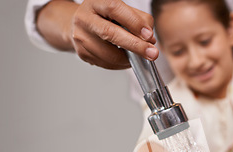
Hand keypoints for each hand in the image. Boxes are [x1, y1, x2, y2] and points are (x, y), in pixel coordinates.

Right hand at [40, 0, 158, 68]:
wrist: (81, 24)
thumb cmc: (105, 16)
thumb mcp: (121, 10)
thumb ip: (139, 19)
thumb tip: (151, 39)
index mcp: (95, 3)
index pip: (115, 9)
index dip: (133, 22)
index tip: (149, 35)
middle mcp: (85, 19)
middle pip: (110, 33)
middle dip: (135, 45)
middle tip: (152, 53)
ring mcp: (81, 37)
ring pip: (109, 54)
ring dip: (129, 58)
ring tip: (140, 56)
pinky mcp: (82, 53)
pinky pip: (106, 64)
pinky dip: (121, 64)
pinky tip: (126, 59)